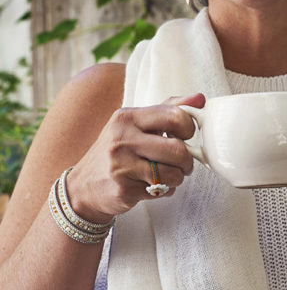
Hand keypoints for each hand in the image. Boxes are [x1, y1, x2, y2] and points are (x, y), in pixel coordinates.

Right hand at [64, 93, 205, 222]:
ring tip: (167, 176)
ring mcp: (121, 164)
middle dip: (187, 161)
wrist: (83, 186)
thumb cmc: (117, 152)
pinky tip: (152, 186)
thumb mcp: (136, 124)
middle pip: (178, 149)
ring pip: (172, 173)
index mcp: (128, 117)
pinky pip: (162, 190)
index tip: (185, 136)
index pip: (175, 116)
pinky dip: (164, 191)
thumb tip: (199, 98)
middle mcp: (122, 138)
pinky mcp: (123, 188)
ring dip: (177, 178)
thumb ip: (168, 109)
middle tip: (182, 164)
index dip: (189, 129)